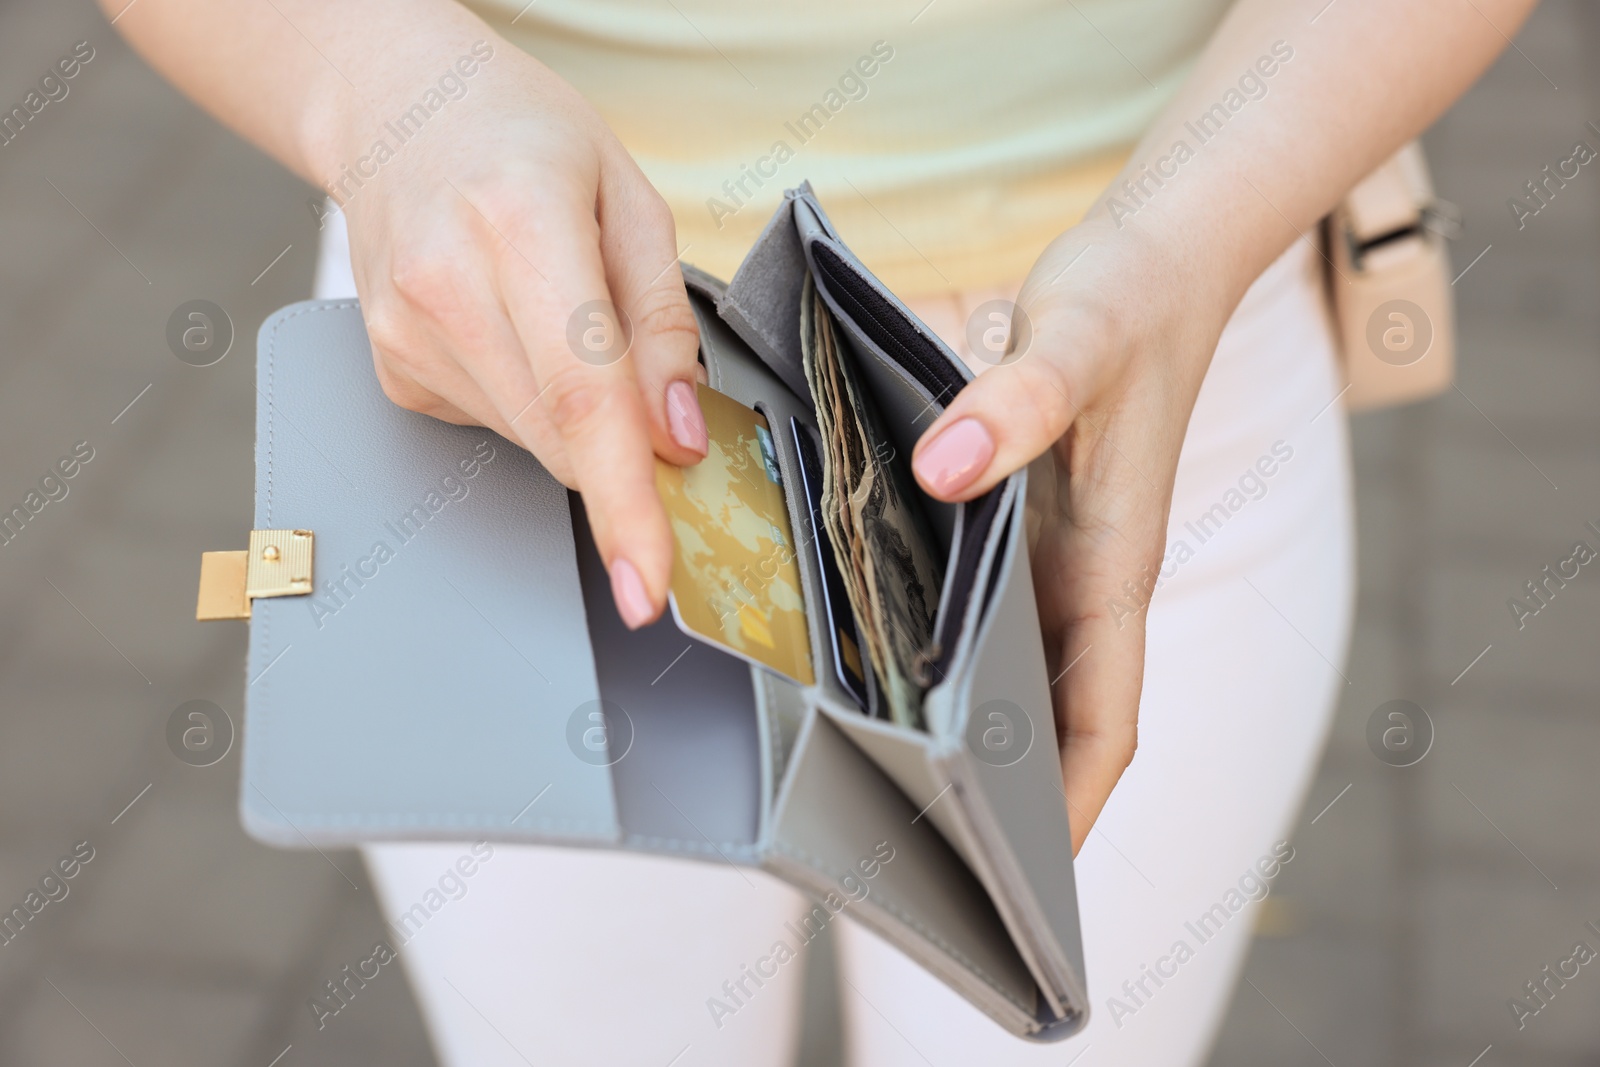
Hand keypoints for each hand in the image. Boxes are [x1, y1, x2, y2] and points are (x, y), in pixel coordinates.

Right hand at [333, 37, 704, 628]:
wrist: (400, 110)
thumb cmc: (522, 136)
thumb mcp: (630, 200)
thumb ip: (662, 324)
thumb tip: (679, 435)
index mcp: (518, 223)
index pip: (582, 398)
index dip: (622, 503)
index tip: (647, 579)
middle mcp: (446, 286)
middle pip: (560, 438)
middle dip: (626, 459)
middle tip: (657, 410)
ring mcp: (406, 336)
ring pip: (533, 444)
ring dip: (578, 420)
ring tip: (559, 315)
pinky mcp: (394, 372)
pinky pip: (496, 428)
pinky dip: (532, 403)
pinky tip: (514, 328)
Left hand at [910, 219, 1232, 852]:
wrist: (1152, 256)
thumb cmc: (1130, 301)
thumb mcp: (1078, 339)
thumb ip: (1021, 400)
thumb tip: (943, 467)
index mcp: (1113, 567)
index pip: (1101, 722)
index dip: (1065, 805)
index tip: (1013, 872)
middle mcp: (1082, 578)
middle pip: (1045, 718)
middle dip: (996, 791)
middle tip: (904, 845)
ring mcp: (1049, 553)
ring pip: (1006, 667)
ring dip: (958, 723)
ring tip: (868, 774)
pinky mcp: (1016, 516)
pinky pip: (974, 604)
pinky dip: (932, 641)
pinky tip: (863, 648)